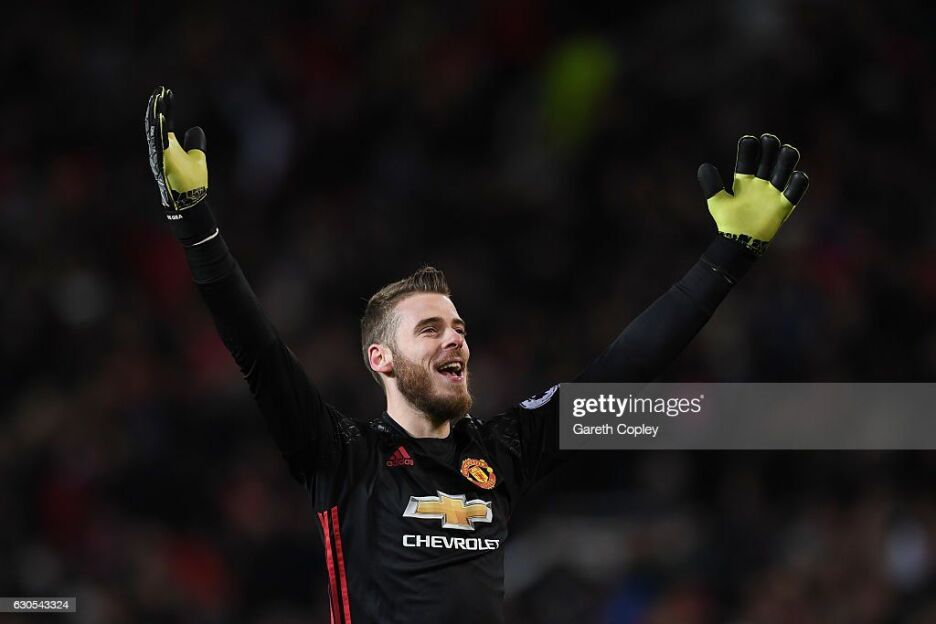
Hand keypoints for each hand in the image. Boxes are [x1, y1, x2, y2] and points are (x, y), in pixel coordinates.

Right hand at [145, 85, 207, 210]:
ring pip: (154, 132)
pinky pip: (158, 145)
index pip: (164, 121)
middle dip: (156, 107)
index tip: (167, 92)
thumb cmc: (191, 182)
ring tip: (156, 100)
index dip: (165, 107)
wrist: (190, 202)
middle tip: (158, 91)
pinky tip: (159, 119)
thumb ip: (195, 143)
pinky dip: (158, 132)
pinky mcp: (163, 164)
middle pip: (155, 124)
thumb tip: (196, 129)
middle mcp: (161, 149)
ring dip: (154, 116)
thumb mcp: (197, 158)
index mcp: (168, 145)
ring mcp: (160, 157)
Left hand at [698, 133, 808, 254]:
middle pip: (769, 158)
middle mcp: (760, 183)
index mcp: (744, 180)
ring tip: (786, 150)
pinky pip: (796, 190)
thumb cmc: (728, 222)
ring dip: (787, 158)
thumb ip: (711, 184)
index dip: (750, 148)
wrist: (739, 242)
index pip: (749, 158)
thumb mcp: (717, 202)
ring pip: (784, 169)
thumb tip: (704, 166)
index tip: (749, 140)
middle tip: (769, 140)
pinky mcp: (783, 205)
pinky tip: (796, 175)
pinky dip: (798, 182)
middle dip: (771, 147)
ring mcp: (773, 193)